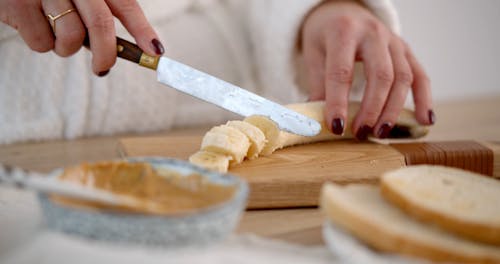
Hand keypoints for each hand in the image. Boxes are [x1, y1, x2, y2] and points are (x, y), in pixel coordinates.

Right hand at [0, 0, 163, 75]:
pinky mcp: (19, 5)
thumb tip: (120, 50)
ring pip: (70, 39)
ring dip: (67, 48)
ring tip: (57, 33)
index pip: (126, 6)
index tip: (156, 54)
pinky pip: (42, 44)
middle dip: (106, 55)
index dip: (143, 31)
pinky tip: (36, 25)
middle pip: (101, 25)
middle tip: (103, 68)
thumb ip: (98, 15)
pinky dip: (42, 44)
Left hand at [300, 1, 433, 139]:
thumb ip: (318, 84)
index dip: (338, 102)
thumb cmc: (325, 34)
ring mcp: (393, 41)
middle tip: (360, 133)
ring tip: (380, 133)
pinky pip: (420, 75)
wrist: (342, 10)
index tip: (336, 127)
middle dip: (372, 109)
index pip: (342, 71)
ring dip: (393, 109)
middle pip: (380, 75)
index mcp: (344, 31)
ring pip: (403, 77)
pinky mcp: (406, 50)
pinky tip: (424, 120)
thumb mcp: (313, 53)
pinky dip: (425, 99)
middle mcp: (373, 33)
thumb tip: (317, 120)